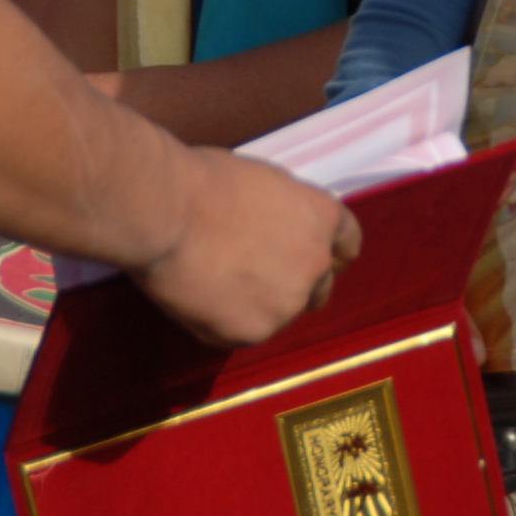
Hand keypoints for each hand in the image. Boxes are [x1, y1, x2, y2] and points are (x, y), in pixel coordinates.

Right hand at [134, 149, 360, 348]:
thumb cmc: (202, 182)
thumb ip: (283, 214)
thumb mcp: (263, 183)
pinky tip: (197, 298)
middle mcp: (315, 263)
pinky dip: (222, 323)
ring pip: (276, 315)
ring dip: (254, 306)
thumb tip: (273, 231)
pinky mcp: (254, 331)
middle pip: (318, 289)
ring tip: (211, 283)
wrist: (168, 212)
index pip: (347, 243)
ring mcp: (287, 302)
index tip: (323, 261)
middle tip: (255, 281)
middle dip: (295, 288)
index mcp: (322, 216)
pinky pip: (240, 333)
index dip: (333, 253)